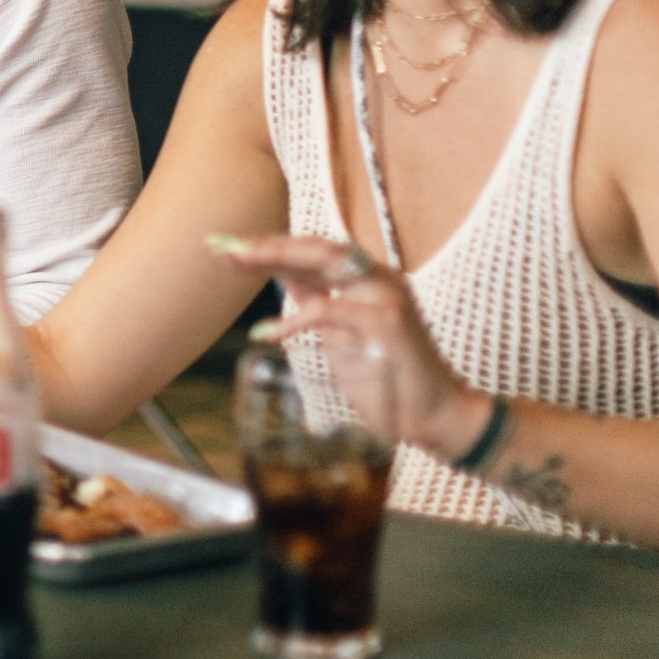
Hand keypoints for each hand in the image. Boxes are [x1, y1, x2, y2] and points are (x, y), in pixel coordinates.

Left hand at [209, 234, 491, 458]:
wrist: (434, 414)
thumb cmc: (386, 376)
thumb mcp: (340, 334)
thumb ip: (316, 302)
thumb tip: (281, 274)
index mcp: (369, 280)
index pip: (315, 253)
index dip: (271, 247)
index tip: (226, 246)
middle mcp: (380, 280)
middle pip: (318, 248)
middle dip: (269, 244)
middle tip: (224, 246)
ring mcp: (387, 297)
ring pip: (327, 262)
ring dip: (277, 258)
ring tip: (236, 261)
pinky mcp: (387, 323)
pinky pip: (330, 311)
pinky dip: (293, 320)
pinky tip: (265, 332)